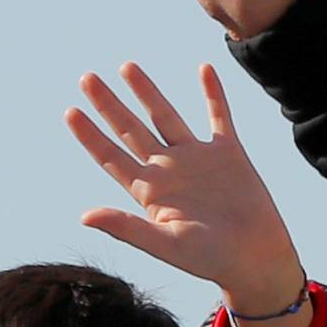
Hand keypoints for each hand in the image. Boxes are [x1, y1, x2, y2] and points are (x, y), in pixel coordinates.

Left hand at [67, 64, 306, 326]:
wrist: (256, 257)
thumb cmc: (210, 259)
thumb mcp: (166, 245)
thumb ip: (128, 228)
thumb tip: (85, 216)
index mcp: (148, 192)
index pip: (111, 156)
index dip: (90, 135)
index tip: (70, 112)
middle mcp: (168, 170)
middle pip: (131, 130)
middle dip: (108, 104)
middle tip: (86, 78)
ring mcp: (197, 159)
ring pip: (166, 117)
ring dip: (147, 92)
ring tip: (127, 66)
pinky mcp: (229, 153)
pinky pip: (219, 116)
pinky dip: (212, 93)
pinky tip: (204, 69)